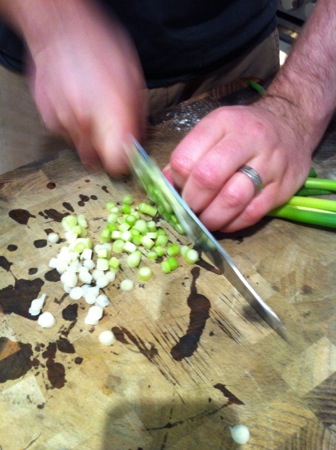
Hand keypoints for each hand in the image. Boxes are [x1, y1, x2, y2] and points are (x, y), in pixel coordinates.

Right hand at [25, 2, 145, 175]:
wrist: (58, 28)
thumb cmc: (99, 47)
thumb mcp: (133, 79)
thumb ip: (137, 117)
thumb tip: (138, 141)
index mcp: (111, 116)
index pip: (117, 163)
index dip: (124, 163)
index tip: (128, 156)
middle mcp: (84, 125)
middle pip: (99, 161)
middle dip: (108, 150)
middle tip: (113, 132)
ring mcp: (63, 124)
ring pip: (82, 149)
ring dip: (91, 138)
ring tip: (94, 111)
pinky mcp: (49, 120)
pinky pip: (67, 134)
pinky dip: (75, 126)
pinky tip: (78, 104)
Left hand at [163, 101, 312, 231]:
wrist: (292, 124)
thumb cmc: (243, 131)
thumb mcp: (213, 130)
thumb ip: (188, 156)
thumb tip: (166, 188)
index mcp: (222, 123)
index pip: (185, 159)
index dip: (177, 182)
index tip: (180, 190)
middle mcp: (248, 139)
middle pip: (208, 178)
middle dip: (192, 203)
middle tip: (190, 211)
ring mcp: (269, 163)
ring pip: (232, 199)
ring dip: (212, 218)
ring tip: (205, 221)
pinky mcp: (284, 186)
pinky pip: (253, 213)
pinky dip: (233, 224)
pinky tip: (225, 223)